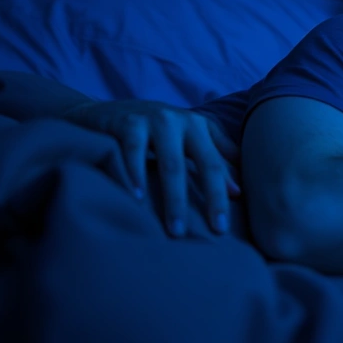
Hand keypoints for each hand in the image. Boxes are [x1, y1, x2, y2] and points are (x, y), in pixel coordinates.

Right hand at [62, 100, 240, 236]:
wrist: (105, 112)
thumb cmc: (152, 130)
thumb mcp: (186, 136)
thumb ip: (214, 156)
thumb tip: (238, 191)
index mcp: (199, 125)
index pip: (217, 164)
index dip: (223, 194)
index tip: (224, 226)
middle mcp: (182, 120)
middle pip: (203, 163)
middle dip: (211, 199)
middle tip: (215, 231)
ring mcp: (155, 119)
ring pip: (171, 164)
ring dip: (175, 199)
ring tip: (176, 228)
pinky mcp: (128, 122)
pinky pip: (134, 152)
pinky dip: (136, 176)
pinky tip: (138, 199)